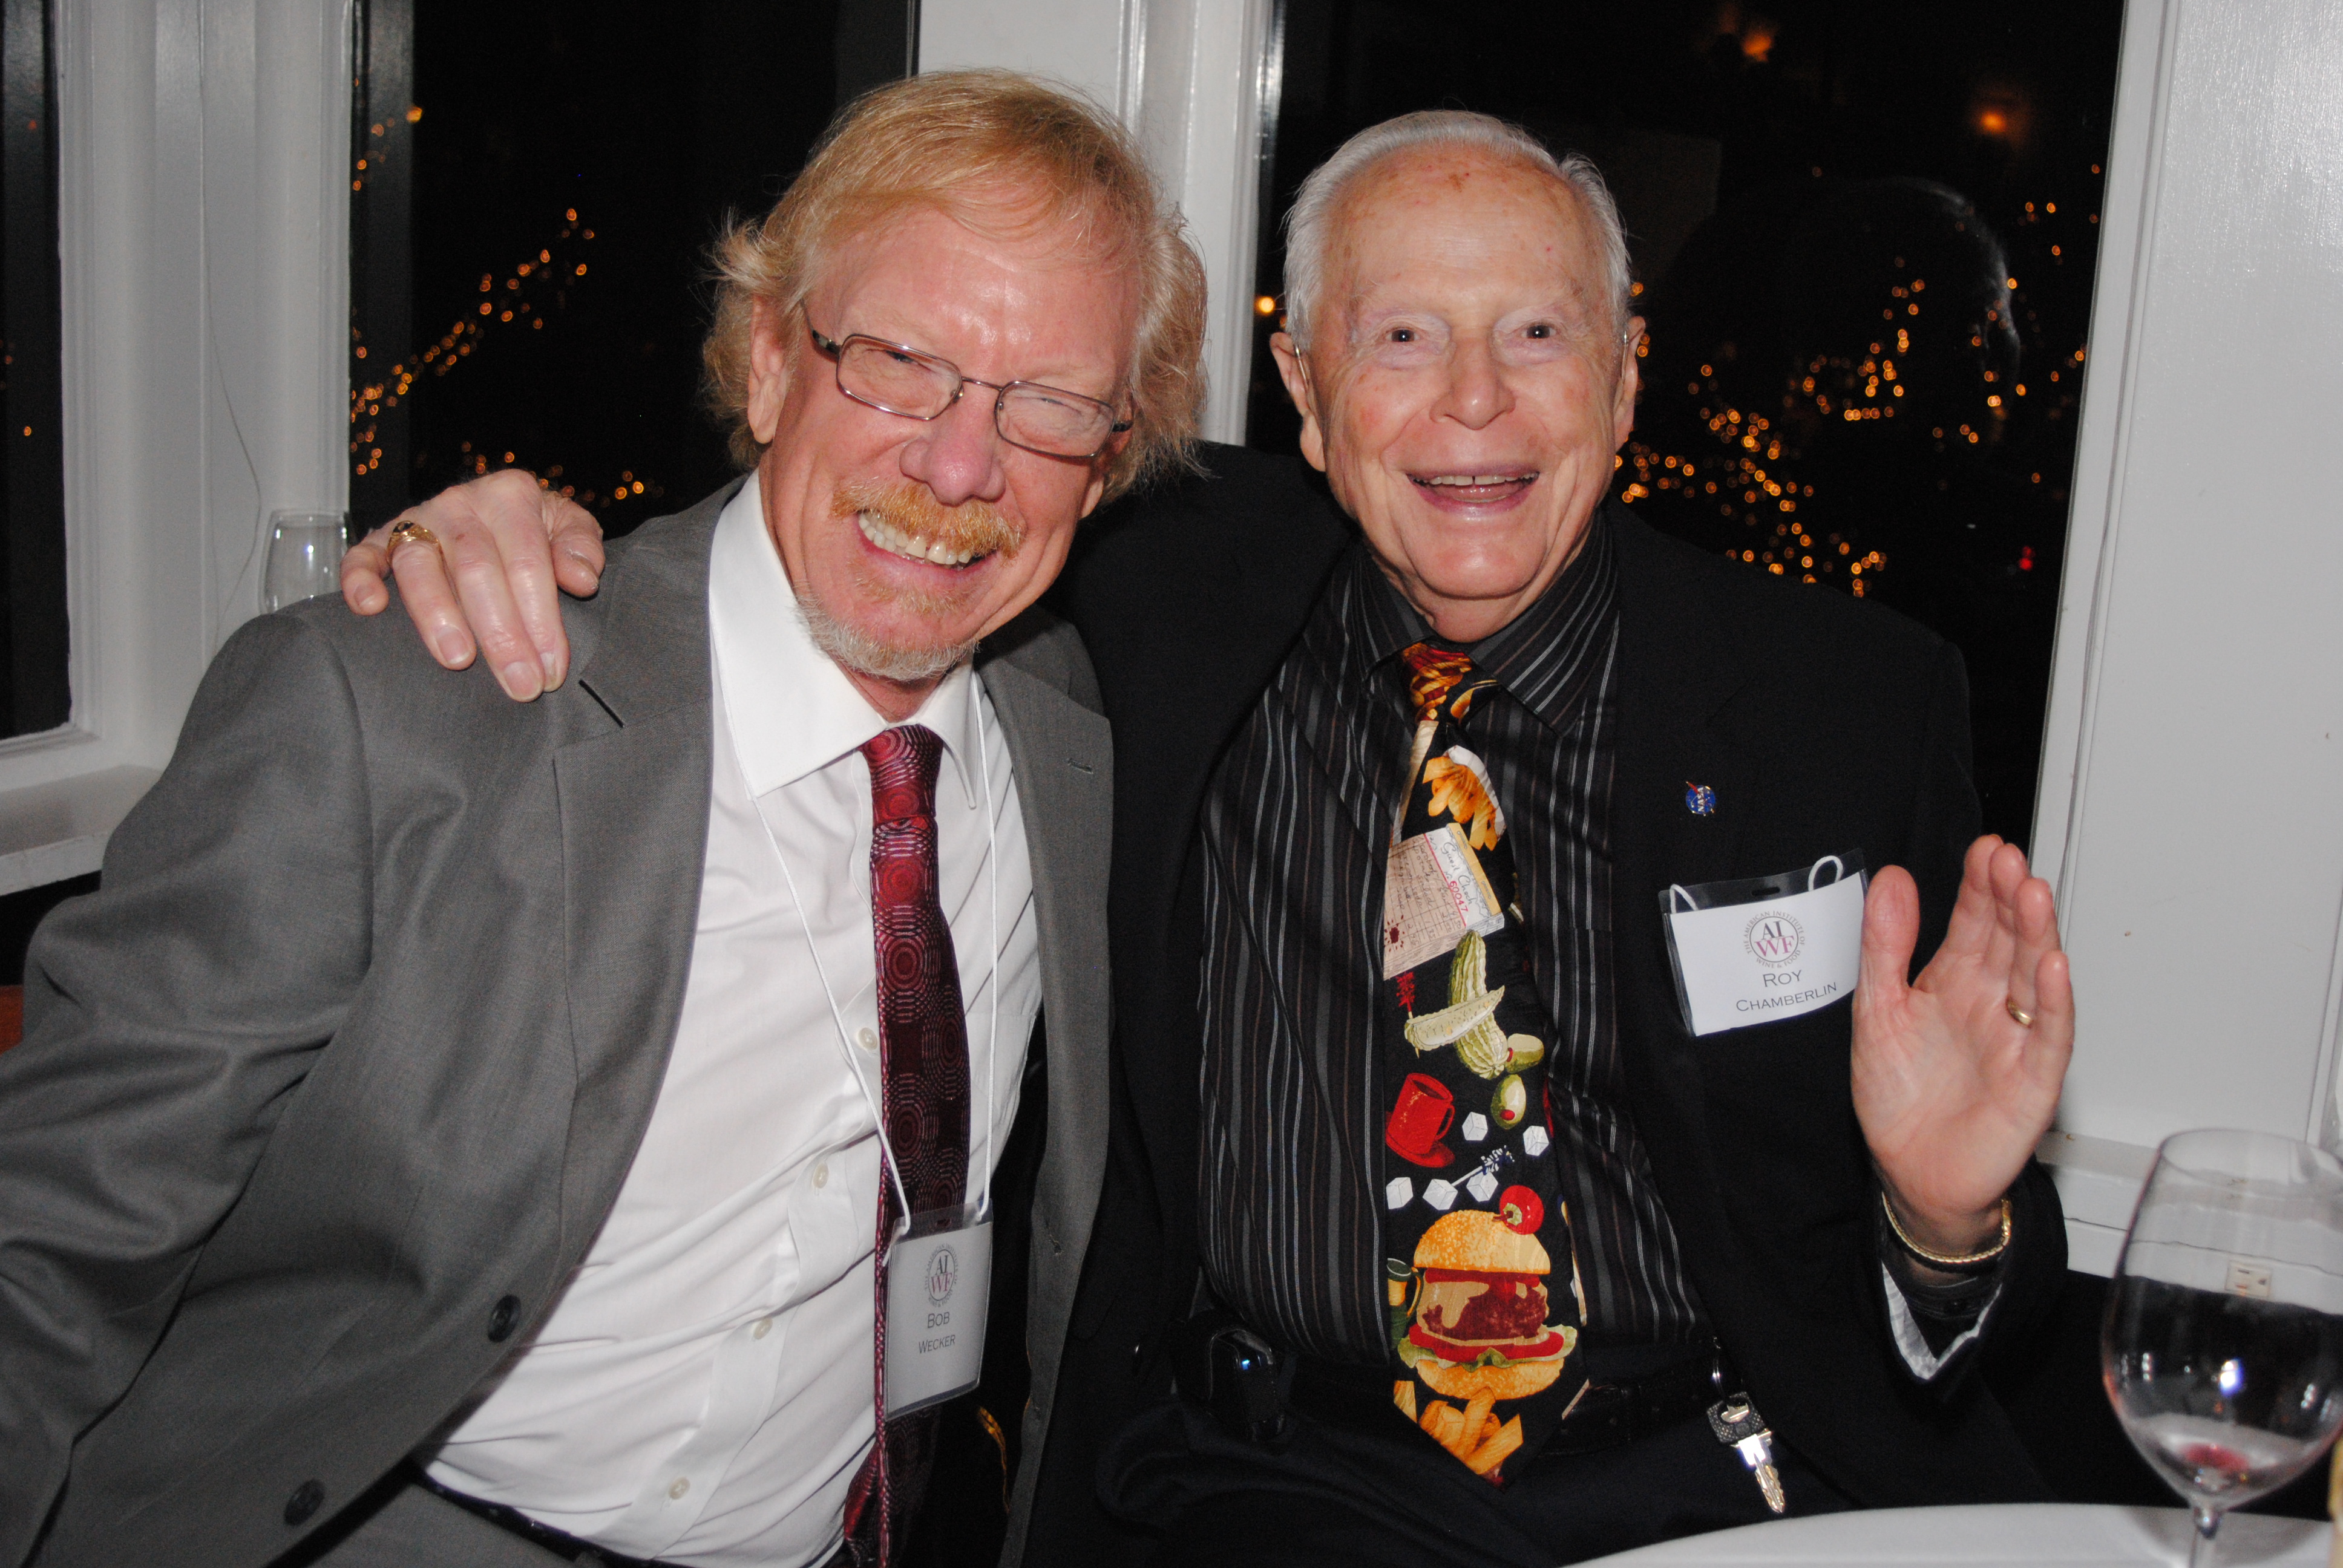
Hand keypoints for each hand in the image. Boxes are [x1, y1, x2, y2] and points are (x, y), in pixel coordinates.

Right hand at [339, 471, 605, 699]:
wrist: (492, 510)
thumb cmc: (535, 531)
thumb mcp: (568, 527)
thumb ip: (581, 546)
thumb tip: (581, 578)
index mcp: (511, 496)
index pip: (528, 561)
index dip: (541, 618)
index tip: (551, 668)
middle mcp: (460, 504)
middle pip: (477, 568)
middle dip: (501, 633)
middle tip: (519, 683)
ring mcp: (416, 520)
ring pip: (420, 564)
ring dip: (437, 614)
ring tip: (457, 659)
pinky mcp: (379, 539)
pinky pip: (362, 555)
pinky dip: (360, 579)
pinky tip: (371, 609)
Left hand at [1852, 835, 2073, 1256]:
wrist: (1910, 1171)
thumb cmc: (1898, 1095)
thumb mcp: (1877, 1010)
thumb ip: (1885, 946)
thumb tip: (1891, 880)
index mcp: (1953, 981)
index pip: (1974, 922)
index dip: (1980, 886)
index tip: (1985, 849)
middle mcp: (1991, 1002)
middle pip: (2009, 941)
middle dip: (2010, 899)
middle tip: (2009, 860)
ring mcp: (2015, 1038)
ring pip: (2033, 977)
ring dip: (2037, 936)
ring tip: (2033, 895)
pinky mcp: (2032, 1081)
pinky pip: (2048, 1036)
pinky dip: (2052, 1001)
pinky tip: (2052, 966)